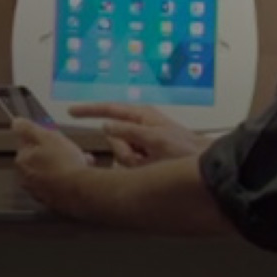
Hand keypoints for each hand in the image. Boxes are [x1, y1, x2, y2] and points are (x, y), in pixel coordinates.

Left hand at [11, 118, 93, 209]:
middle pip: (39, 159)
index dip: (43, 137)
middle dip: (55, 152)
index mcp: (22, 160)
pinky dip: (66, 179)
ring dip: (63, 166)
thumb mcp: (47, 137)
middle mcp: (26, 178)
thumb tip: (15, 122)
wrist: (79, 190)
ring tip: (81, 161)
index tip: (55, 136)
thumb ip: (29, 129)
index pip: (27, 143)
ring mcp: (39, 191)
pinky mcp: (52, 201)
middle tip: (70, 149)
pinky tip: (79, 175)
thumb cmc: (63, 162)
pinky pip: (58, 185)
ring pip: (50, 172)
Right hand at [68, 102, 210, 166]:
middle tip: (143, 159)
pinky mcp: (145, 155)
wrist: (205, 164)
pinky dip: (139, 167)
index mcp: (141, 116)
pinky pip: (131, 163)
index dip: (89, 110)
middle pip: (115, 139)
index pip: (109, 109)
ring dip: (134, 163)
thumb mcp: (155, 140)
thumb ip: (129, 132)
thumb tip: (106, 126)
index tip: (71, 111)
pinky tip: (156, 167)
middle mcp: (139, 126)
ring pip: (122, 155)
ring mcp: (142, 142)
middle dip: (125, 153)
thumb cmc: (184, 149)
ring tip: (155, 163)